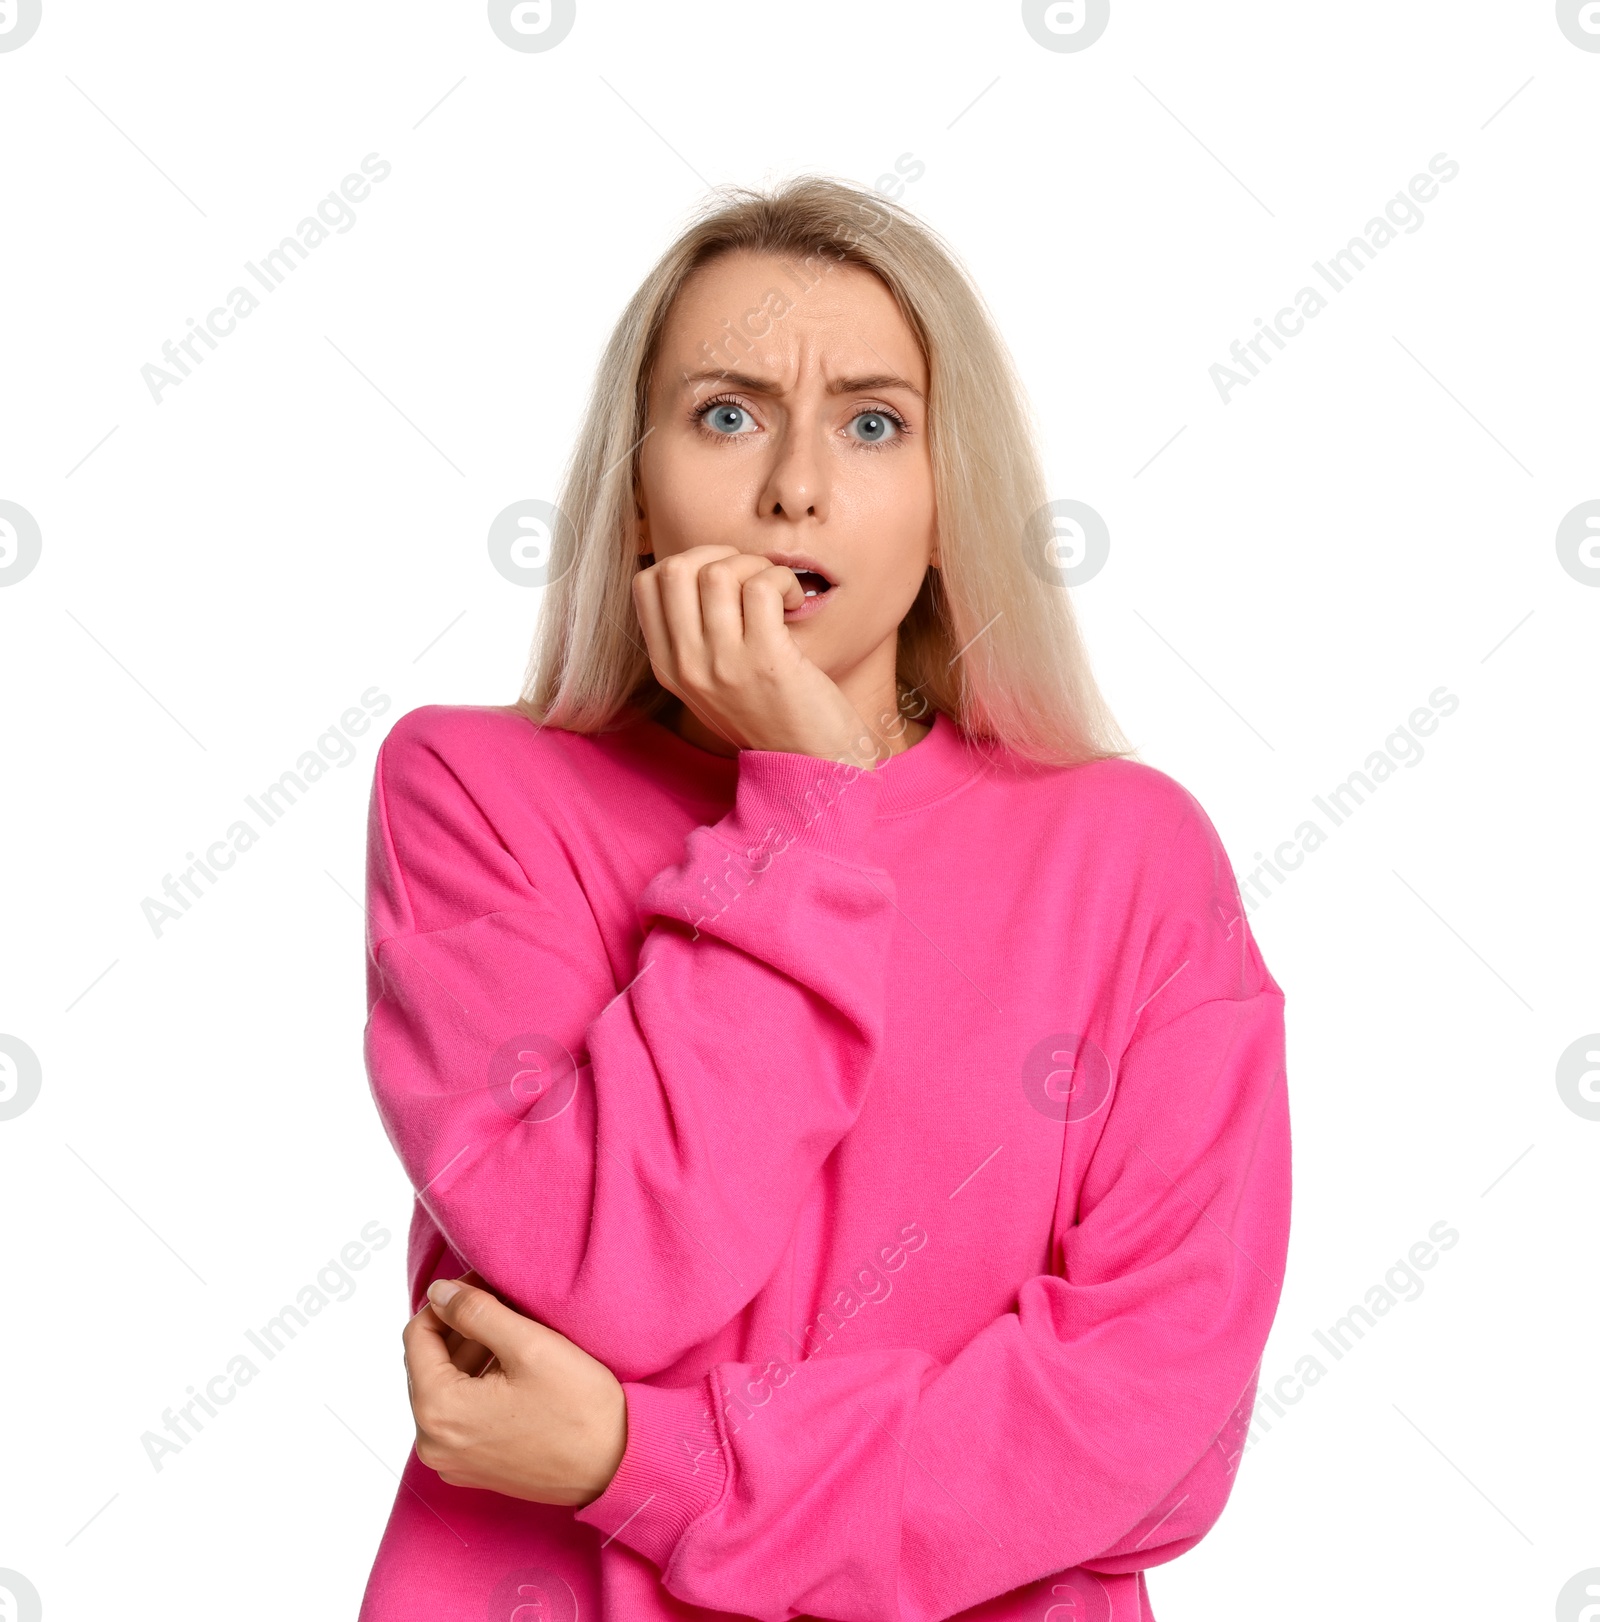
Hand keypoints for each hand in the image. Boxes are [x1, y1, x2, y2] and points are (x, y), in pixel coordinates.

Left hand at [403, 1274, 627, 1506]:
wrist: (617, 1464)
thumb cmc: (578, 1406)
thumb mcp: (528, 1345)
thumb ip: (475, 1312)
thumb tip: (438, 1291)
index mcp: (439, 1411)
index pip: (417, 1336)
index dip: (448, 1300)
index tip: (484, 1284)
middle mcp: (433, 1444)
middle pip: (429, 1362)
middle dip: (460, 1326)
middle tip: (503, 1301)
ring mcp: (451, 1460)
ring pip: (445, 1386)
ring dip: (471, 1352)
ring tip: (513, 1330)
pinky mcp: (472, 1467)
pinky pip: (459, 1413)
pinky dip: (478, 1383)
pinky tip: (513, 1366)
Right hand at [632, 545, 881, 766]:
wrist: (814, 765)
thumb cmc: (773, 715)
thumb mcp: (714, 682)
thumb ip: (696, 636)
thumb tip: (703, 569)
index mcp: (669, 668)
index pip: (646, 584)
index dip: (688, 562)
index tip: (724, 578)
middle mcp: (687, 667)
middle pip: (674, 569)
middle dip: (719, 554)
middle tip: (751, 577)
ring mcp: (723, 665)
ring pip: (719, 572)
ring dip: (757, 567)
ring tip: (778, 593)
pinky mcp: (765, 661)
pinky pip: (763, 587)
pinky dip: (784, 581)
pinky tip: (795, 602)